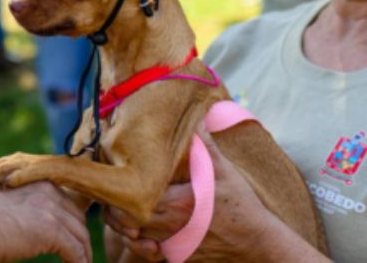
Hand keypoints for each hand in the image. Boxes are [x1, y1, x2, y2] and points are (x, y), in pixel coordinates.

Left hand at [106, 125, 274, 259]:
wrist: (257, 242)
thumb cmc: (241, 205)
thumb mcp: (223, 171)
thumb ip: (204, 146)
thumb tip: (195, 118)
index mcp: (176, 203)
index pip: (133, 198)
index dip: (117, 191)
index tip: (113, 178)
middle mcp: (170, 226)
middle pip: (126, 221)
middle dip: (113, 209)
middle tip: (109, 195)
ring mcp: (173, 244)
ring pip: (134, 239)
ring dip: (123, 226)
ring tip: (120, 211)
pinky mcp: (178, 256)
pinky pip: (149, 254)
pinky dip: (139, 244)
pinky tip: (139, 232)